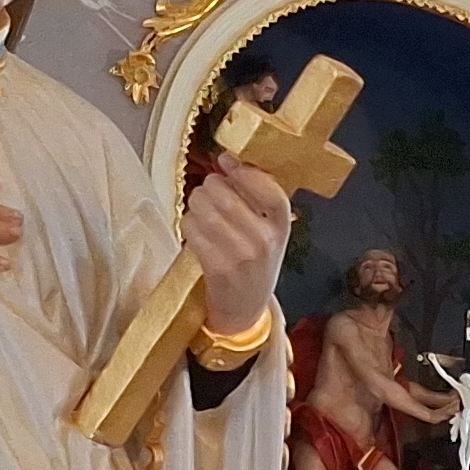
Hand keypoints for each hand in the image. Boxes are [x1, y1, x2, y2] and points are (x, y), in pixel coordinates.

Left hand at [184, 157, 290, 333]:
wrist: (245, 310)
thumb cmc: (254, 264)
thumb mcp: (268, 232)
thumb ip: (255, 198)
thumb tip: (227, 159)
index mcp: (281, 226)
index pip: (269, 189)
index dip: (244, 171)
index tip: (227, 163)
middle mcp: (265, 239)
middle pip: (224, 192)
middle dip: (209, 188)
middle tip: (209, 198)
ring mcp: (241, 254)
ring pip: (204, 207)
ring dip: (196, 206)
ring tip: (203, 217)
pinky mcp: (218, 266)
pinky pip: (192, 227)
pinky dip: (188, 225)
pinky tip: (196, 234)